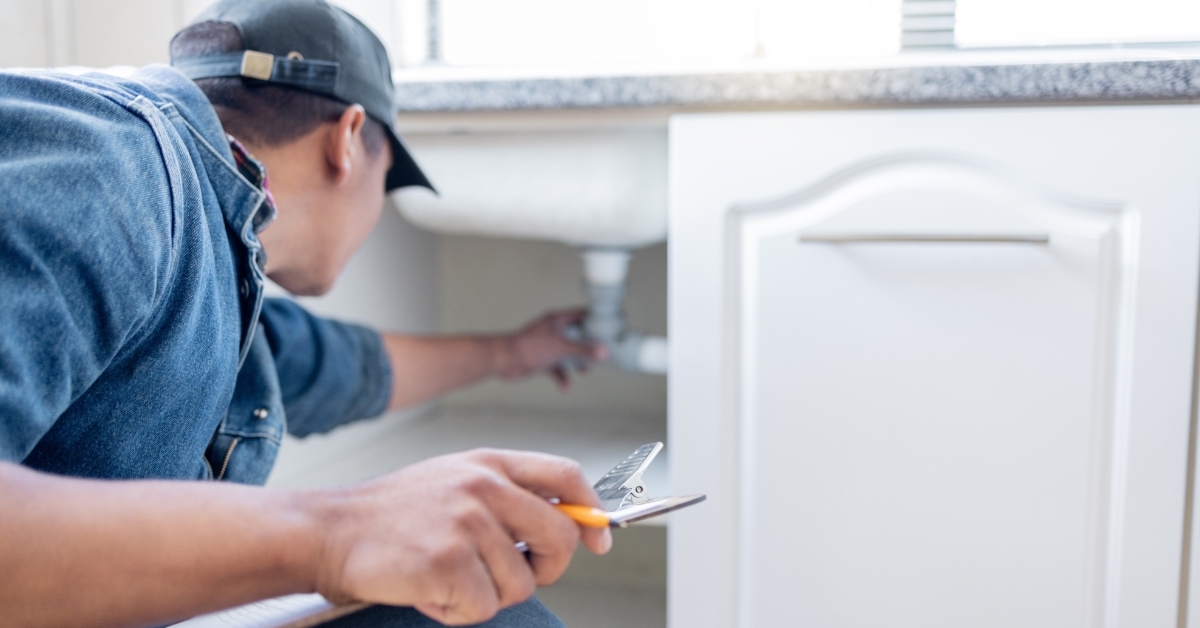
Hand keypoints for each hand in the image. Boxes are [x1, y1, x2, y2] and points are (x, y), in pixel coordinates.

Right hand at [312, 449, 611, 625]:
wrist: (330, 531)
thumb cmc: (393, 515)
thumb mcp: (455, 481)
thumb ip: (508, 495)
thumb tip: (569, 524)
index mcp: (490, 463)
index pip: (567, 477)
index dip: (592, 512)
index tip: (599, 540)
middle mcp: (483, 487)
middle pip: (560, 536)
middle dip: (548, 569)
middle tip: (512, 576)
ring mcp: (467, 523)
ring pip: (521, 584)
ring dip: (488, 594)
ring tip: (448, 577)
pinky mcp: (448, 561)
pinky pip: (484, 607)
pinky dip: (457, 612)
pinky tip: (430, 590)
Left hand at [494, 309, 606, 388]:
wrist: (504, 361)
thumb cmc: (528, 347)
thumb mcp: (561, 348)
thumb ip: (583, 350)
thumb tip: (604, 352)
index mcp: (557, 320)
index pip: (581, 315)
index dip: (596, 320)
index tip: (609, 328)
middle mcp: (553, 331)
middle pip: (577, 336)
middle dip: (588, 347)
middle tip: (601, 354)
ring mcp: (548, 345)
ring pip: (568, 353)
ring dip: (576, 363)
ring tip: (585, 371)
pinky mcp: (542, 359)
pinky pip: (557, 367)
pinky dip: (562, 377)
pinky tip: (565, 386)